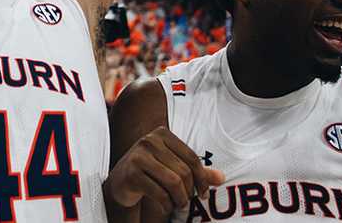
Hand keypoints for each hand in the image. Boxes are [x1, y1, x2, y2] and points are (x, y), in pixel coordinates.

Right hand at [103, 127, 225, 212]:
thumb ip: (196, 171)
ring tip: (180, 205)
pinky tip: (167, 206)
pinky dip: (167, 204)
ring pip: (173, 182)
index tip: (203, 194)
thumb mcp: (174, 167)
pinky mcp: (131, 174)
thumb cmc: (151, 172)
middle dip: (190, 191)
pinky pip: (159, 193)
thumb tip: (221, 178)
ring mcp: (138, 156)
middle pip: (183, 171)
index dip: (202, 178)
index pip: (192, 157)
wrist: (120, 182)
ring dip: (180, 199)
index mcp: (162, 134)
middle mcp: (149, 141)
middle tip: (188, 202)